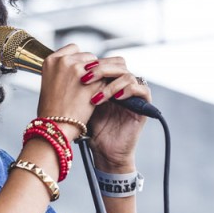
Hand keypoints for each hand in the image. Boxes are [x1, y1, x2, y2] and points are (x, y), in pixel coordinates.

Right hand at [35, 44, 101, 134]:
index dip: (78, 60)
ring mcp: (78, 71)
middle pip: (88, 56)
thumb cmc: (51, 110)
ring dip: (99, 76)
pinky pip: (105, 79)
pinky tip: (98, 96)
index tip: (79, 71)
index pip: (73, 49)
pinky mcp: (93, 82)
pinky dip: (105, 86)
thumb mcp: (49, 82)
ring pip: (99, 66)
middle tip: (87, 84)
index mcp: (51, 60)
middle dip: (90, 68)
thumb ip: (62, 70)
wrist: (55, 127)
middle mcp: (64, 61)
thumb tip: (79, 66)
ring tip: (90, 91)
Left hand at [82, 56, 150, 171]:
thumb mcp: (83, 102)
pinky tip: (115, 97)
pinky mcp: (144, 106)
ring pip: (128, 75)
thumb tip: (69, 66)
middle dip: (101, 69)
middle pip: (118, 64)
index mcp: (109, 82)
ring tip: (97, 97)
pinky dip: (128, 90)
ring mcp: (134, 95)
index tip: (78, 69)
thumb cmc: (92, 128)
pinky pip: (142, 89)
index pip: (107, 61)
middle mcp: (123, 85)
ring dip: (111, 83)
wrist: (104, 151)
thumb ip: (82, 85)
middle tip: (86, 77)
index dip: (94, 63)